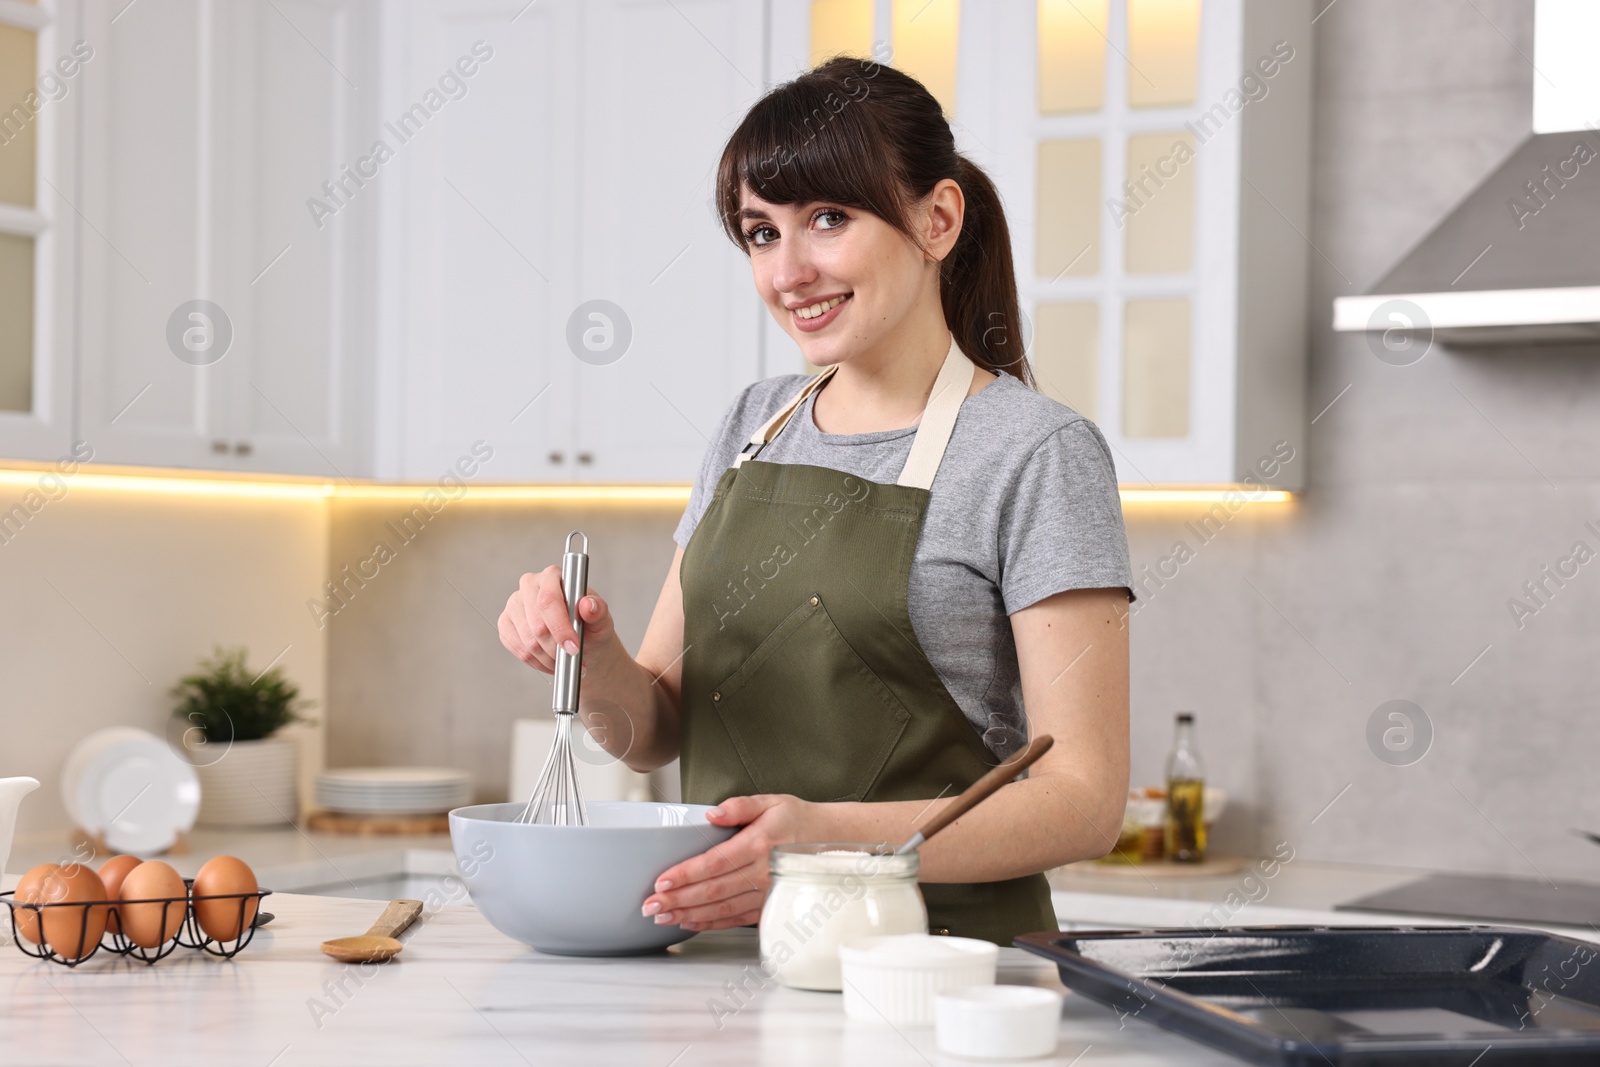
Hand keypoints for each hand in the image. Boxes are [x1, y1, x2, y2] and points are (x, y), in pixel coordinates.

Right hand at [498, 567, 615, 673]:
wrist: (581, 642)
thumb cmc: (590, 625)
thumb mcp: (601, 619)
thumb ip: (598, 610)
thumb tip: (587, 605)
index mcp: (553, 576)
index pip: (549, 601)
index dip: (560, 627)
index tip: (574, 648)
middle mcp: (529, 585)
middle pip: (537, 624)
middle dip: (557, 648)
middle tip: (573, 658)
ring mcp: (514, 604)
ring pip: (528, 641)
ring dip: (549, 658)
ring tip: (565, 661)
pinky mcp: (506, 623)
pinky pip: (518, 649)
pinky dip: (537, 662)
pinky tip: (551, 661)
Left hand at [641, 795, 823, 931]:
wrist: (833, 842)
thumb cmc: (799, 820)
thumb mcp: (773, 802)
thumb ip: (741, 805)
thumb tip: (712, 814)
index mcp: (760, 844)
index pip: (715, 863)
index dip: (686, 874)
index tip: (661, 881)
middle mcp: (763, 873)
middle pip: (713, 890)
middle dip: (678, 899)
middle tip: (649, 905)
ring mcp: (767, 894)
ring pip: (721, 908)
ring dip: (688, 914)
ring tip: (661, 916)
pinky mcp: (769, 907)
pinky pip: (735, 919)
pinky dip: (710, 923)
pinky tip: (689, 922)